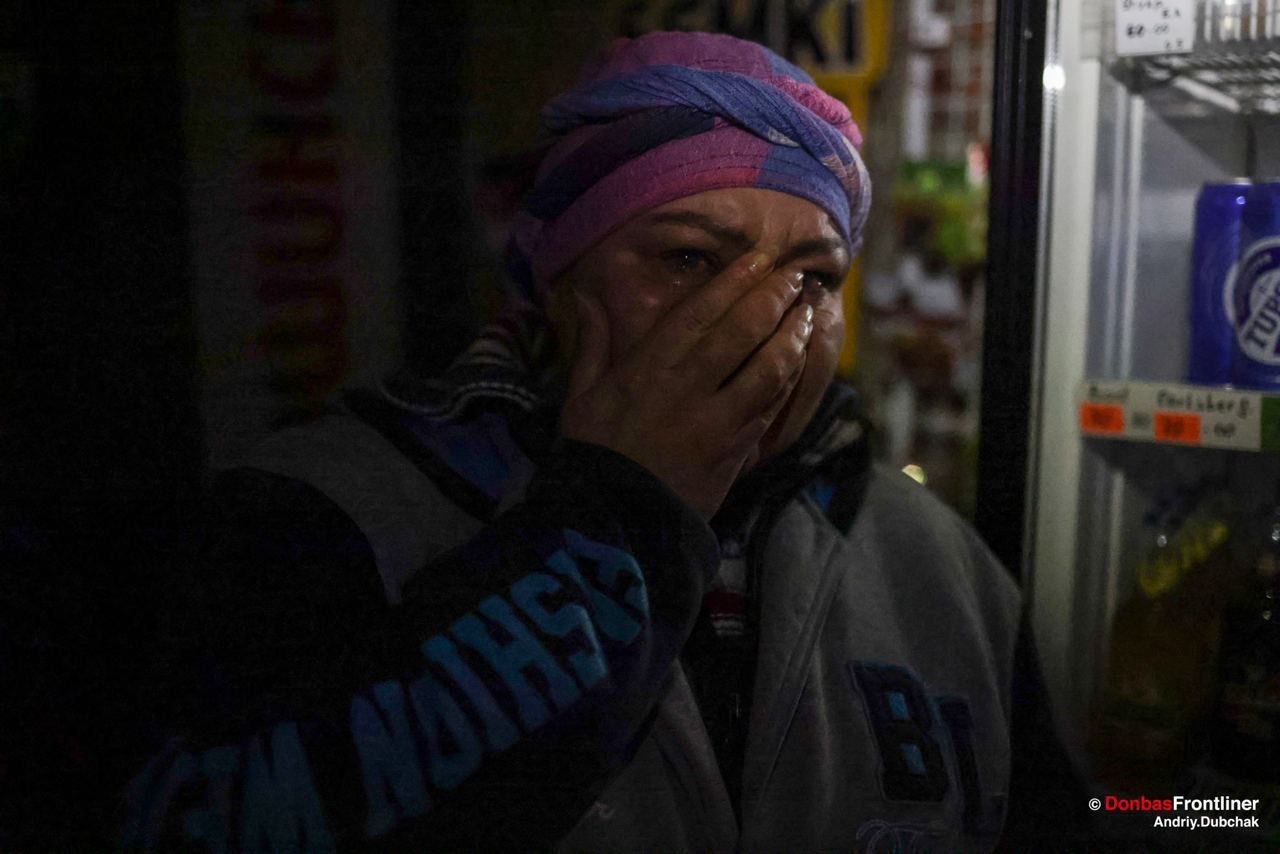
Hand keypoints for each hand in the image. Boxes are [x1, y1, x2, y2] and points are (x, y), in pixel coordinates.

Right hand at [559, 250, 813, 518]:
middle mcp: (686, 386)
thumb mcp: (582, 395)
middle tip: (796, 276)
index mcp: (647, 367)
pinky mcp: (736, 449)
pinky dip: (790, 379)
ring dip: (792, 336)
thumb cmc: (594, 452)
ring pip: (767, 367)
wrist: (615, 519)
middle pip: (742, 332)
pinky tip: (801, 361)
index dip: (735, 280)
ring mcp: (716, 419)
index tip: (760, 256)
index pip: (700, 312)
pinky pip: (771, 406)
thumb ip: (592, 343)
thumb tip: (585, 297)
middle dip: (774, 298)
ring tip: (808, 313)